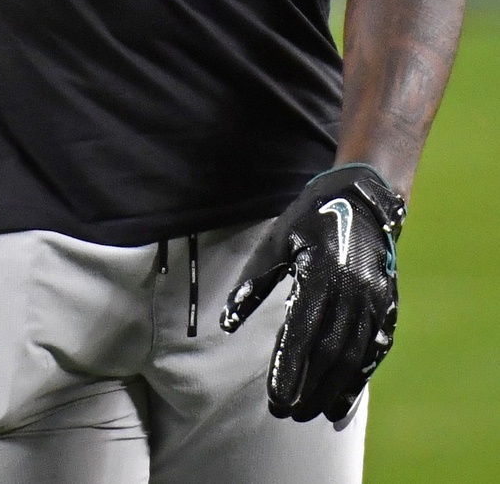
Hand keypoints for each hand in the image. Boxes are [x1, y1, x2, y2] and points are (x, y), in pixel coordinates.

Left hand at [220, 164, 406, 422]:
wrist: (363, 199)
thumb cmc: (310, 220)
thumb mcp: (277, 242)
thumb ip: (253, 284)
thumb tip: (226, 324)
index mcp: (321, 272)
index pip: (303, 330)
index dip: (290, 366)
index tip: (276, 397)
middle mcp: (352, 290)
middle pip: (329, 351)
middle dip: (308, 386)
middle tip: (285, 414)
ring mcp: (374, 300)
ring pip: (353, 356)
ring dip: (331, 390)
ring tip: (309, 414)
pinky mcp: (387, 307)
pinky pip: (374, 351)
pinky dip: (358, 379)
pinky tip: (342, 402)